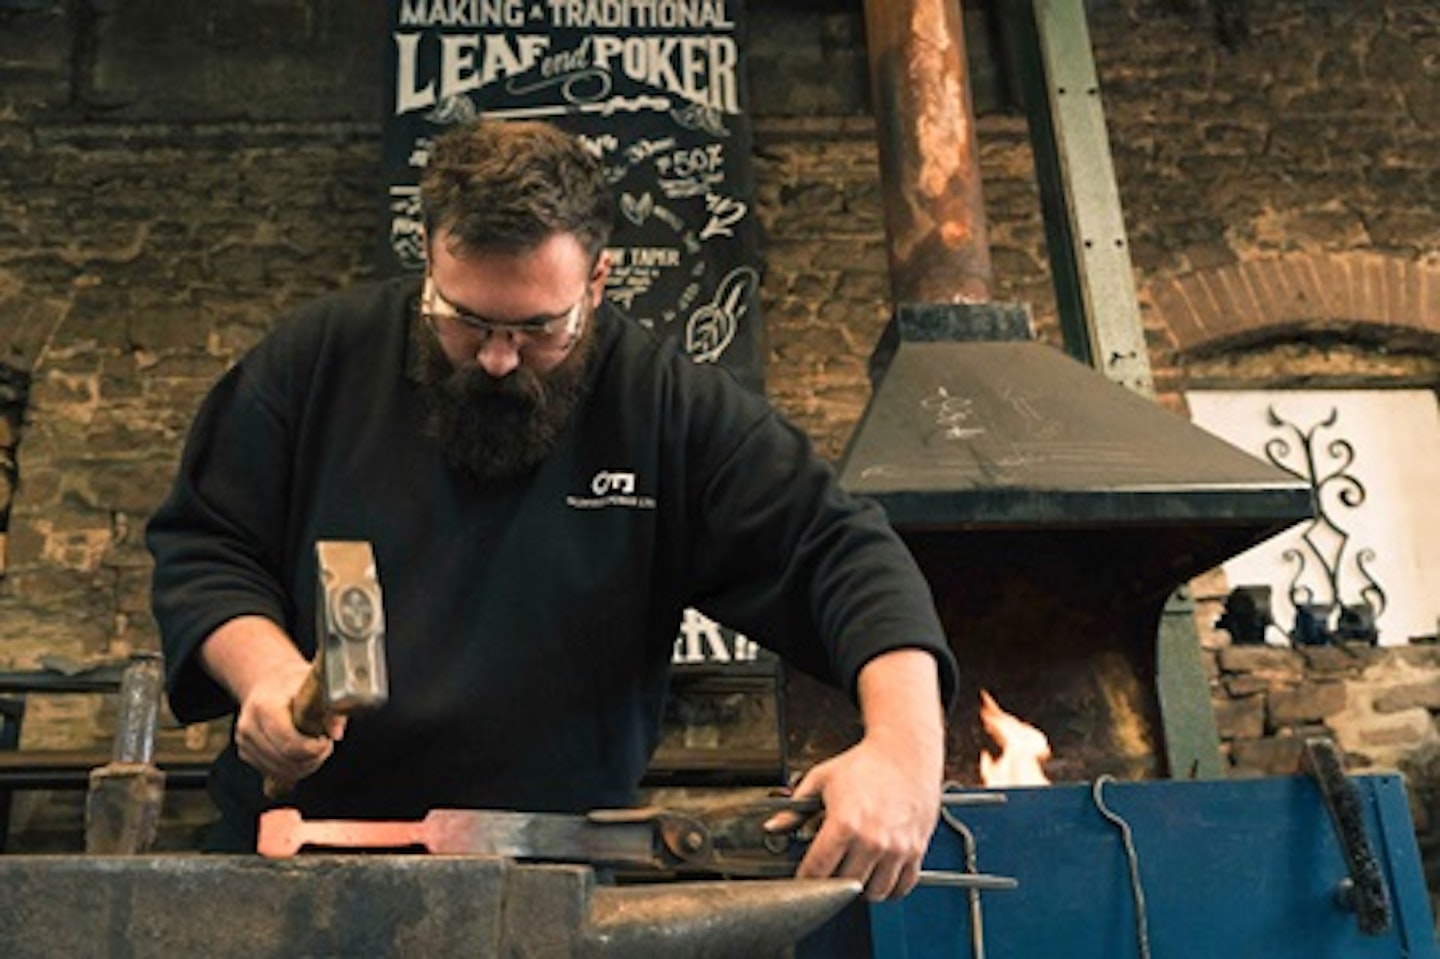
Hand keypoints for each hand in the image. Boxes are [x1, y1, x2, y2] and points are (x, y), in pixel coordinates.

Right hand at [233, 659, 346, 790]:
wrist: (267, 681)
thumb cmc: (292, 684)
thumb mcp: (316, 686)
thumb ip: (330, 710)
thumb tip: (336, 733)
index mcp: (265, 706)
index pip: (290, 742)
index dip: (313, 748)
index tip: (327, 742)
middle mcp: (250, 725)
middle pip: (285, 759)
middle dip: (312, 759)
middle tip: (325, 746)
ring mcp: (244, 741)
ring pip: (279, 771)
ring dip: (303, 766)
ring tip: (315, 750)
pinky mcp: (245, 752)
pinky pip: (272, 772)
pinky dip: (291, 769)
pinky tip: (302, 754)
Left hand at [771, 727, 941, 900]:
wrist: (905, 752)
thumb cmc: (865, 763)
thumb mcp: (821, 779)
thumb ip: (795, 808)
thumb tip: (773, 826)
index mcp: (844, 824)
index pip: (818, 869)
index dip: (806, 876)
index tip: (805, 876)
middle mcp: (871, 840)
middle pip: (844, 884)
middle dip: (832, 882)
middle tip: (829, 872)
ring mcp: (896, 848)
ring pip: (874, 892)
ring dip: (861, 890)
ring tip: (854, 875)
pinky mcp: (915, 850)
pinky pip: (902, 886)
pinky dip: (890, 889)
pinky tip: (880, 877)